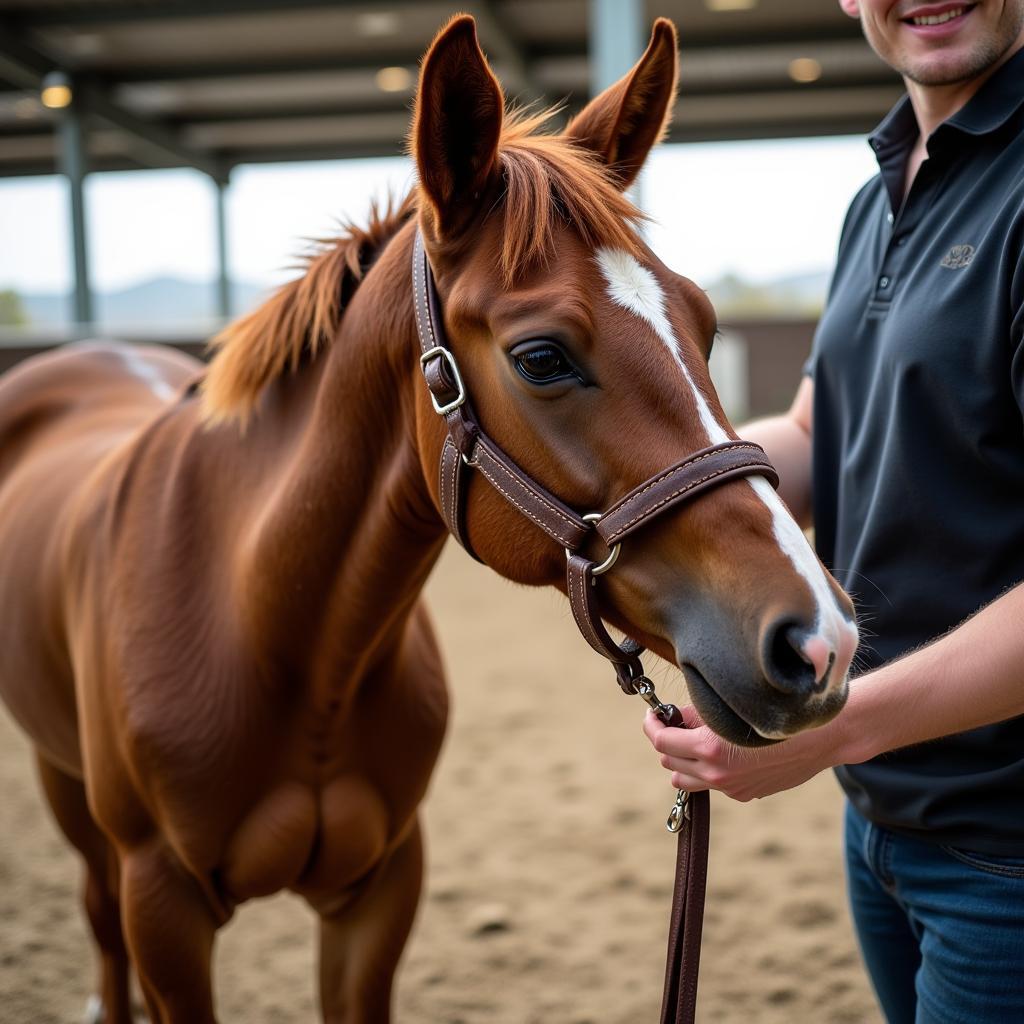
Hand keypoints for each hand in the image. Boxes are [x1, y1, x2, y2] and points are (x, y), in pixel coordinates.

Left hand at [642, 705, 839, 801]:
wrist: (822, 737)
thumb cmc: (777, 713)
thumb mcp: (730, 708)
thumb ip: (695, 716)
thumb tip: (672, 717)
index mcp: (710, 750)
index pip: (662, 742)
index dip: (652, 726)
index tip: (653, 714)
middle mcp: (717, 774)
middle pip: (669, 763)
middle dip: (666, 742)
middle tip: (673, 723)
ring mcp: (731, 788)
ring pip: (685, 780)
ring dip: (682, 760)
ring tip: (693, 739)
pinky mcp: (744, 794)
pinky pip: (712, 784)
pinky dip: (708, 769)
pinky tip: (724, 750)